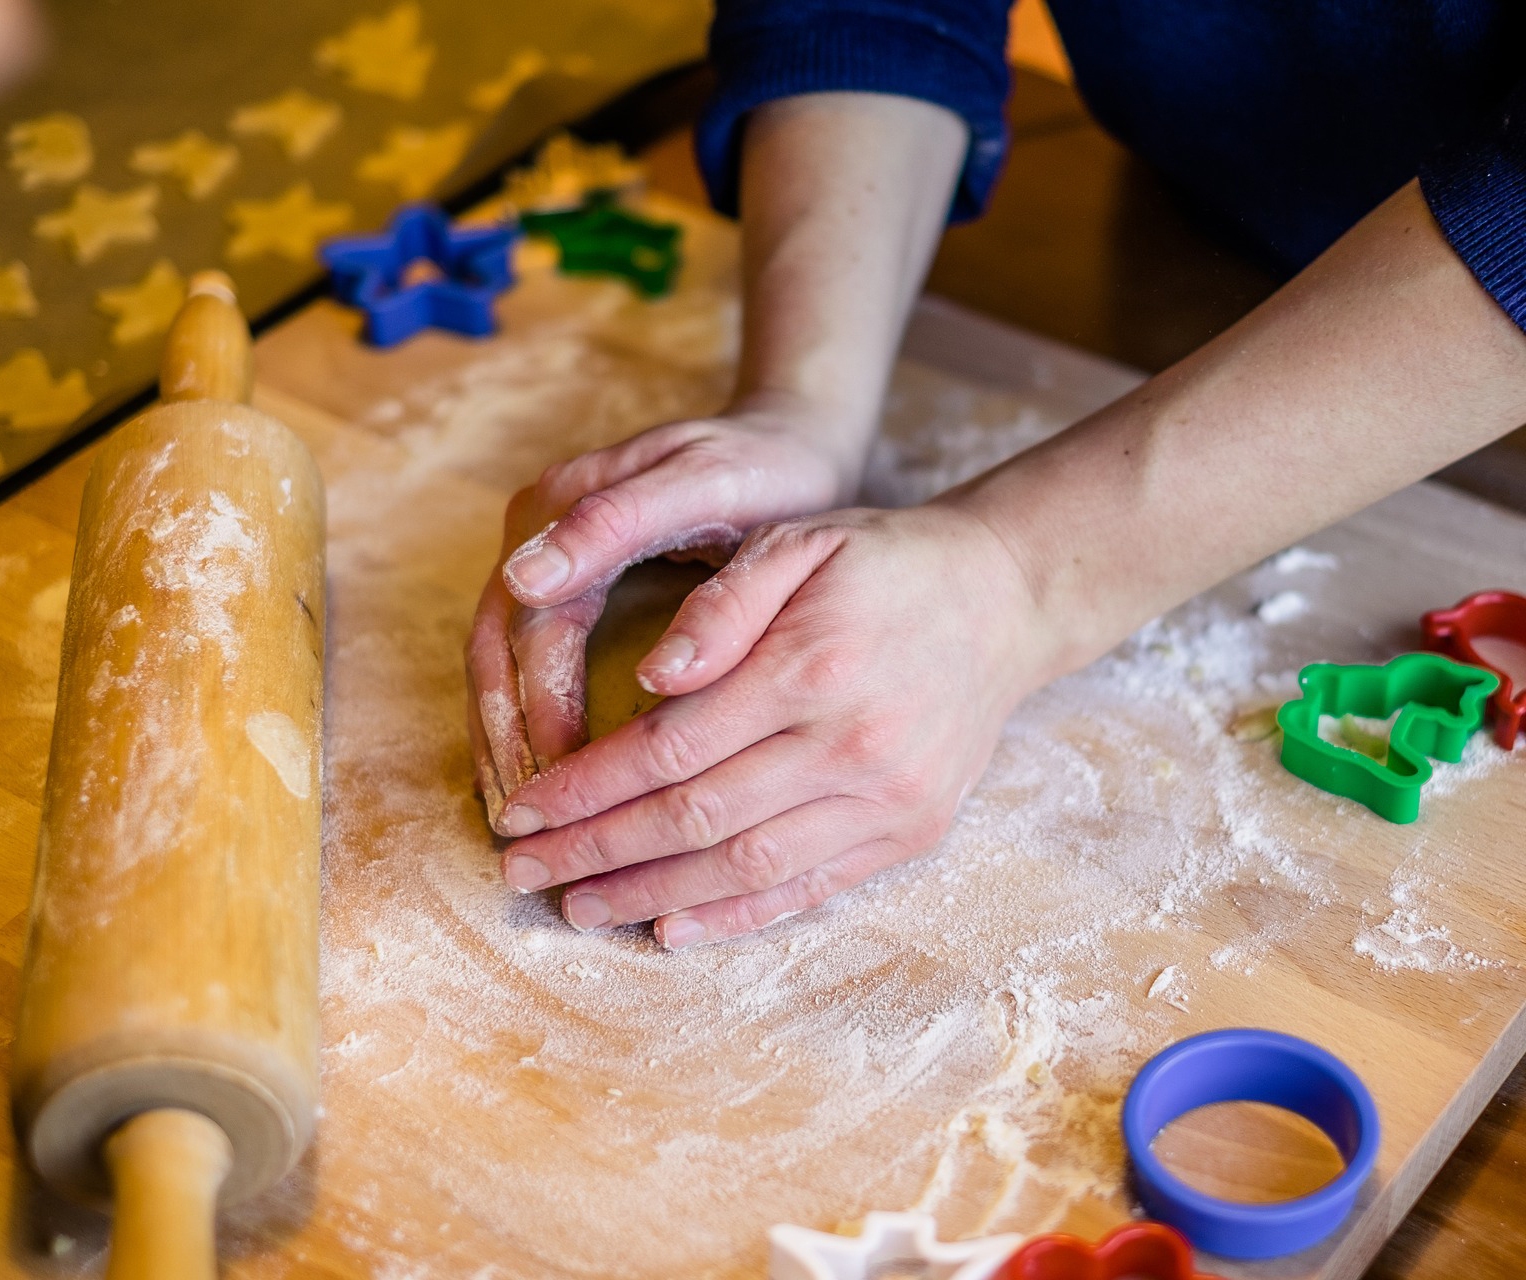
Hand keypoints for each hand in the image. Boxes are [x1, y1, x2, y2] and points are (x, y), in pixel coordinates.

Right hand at [465, 403, 860, 826]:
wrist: (792, 440)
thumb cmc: (763, 466)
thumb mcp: (703, 482)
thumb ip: (618, 522)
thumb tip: (524, 581)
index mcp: (563, 504)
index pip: (531, 627)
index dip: (539, 708)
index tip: (559, 782)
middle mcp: (537, 531)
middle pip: (496, 652)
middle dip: (505, 740)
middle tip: (525, 824)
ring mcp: (543, 559)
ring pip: (499, 665)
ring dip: (503, 741)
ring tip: (519, 820)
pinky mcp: (565, 586)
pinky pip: (525, 664)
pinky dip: (525, 723)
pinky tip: (540, 782)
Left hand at [490, 503, 1050, 946]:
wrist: (1005, 600)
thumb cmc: (885, 563)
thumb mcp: (802, 543)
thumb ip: (723, 603)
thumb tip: (652, 677)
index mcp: (808, 666)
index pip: (667, 747)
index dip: (584, 787)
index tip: (521, 809)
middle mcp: (849, 743)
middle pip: (695, 818)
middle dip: (596, 853)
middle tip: (524, 872)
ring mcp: (887, 797)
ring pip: (746, 867)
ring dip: (651, 897)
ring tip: (580, 909)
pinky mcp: (912, 831)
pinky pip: (811, 887)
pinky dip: (737, 915)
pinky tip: (673, 928)